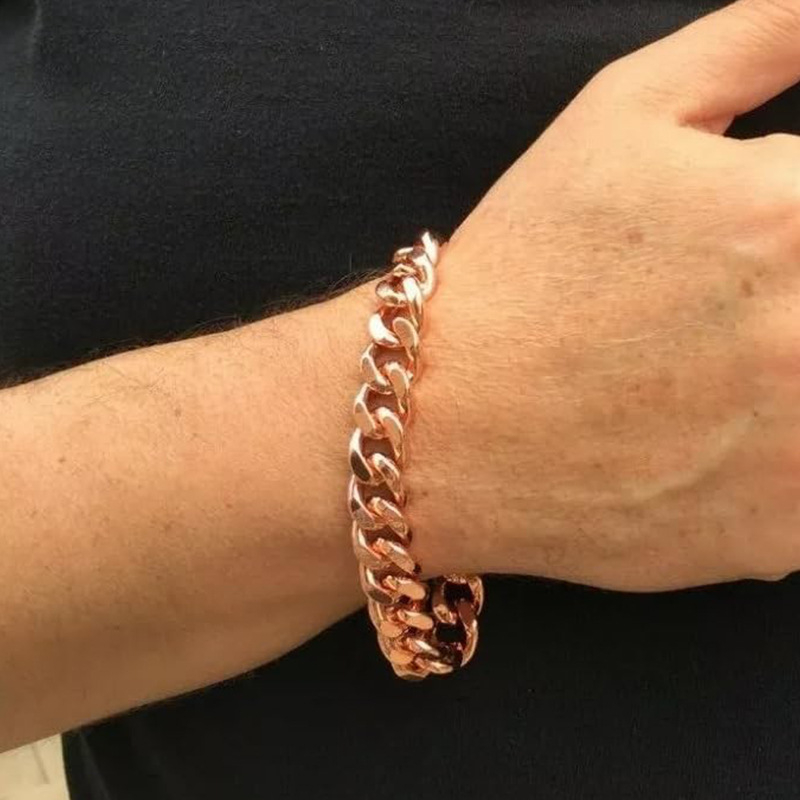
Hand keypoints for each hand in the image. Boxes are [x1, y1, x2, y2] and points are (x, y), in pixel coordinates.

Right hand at [410, 0, 799, 590]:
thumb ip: (761, 33)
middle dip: (789, 299)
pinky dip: (788, 466)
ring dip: (787, 377)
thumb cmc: (521, 270)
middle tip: (717, 314)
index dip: (797, 223)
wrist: (439, 423)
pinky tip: (721, 444)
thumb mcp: (623, 114)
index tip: (767, 251)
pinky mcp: (782, 535)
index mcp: (796, 211)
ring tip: (710, 371)